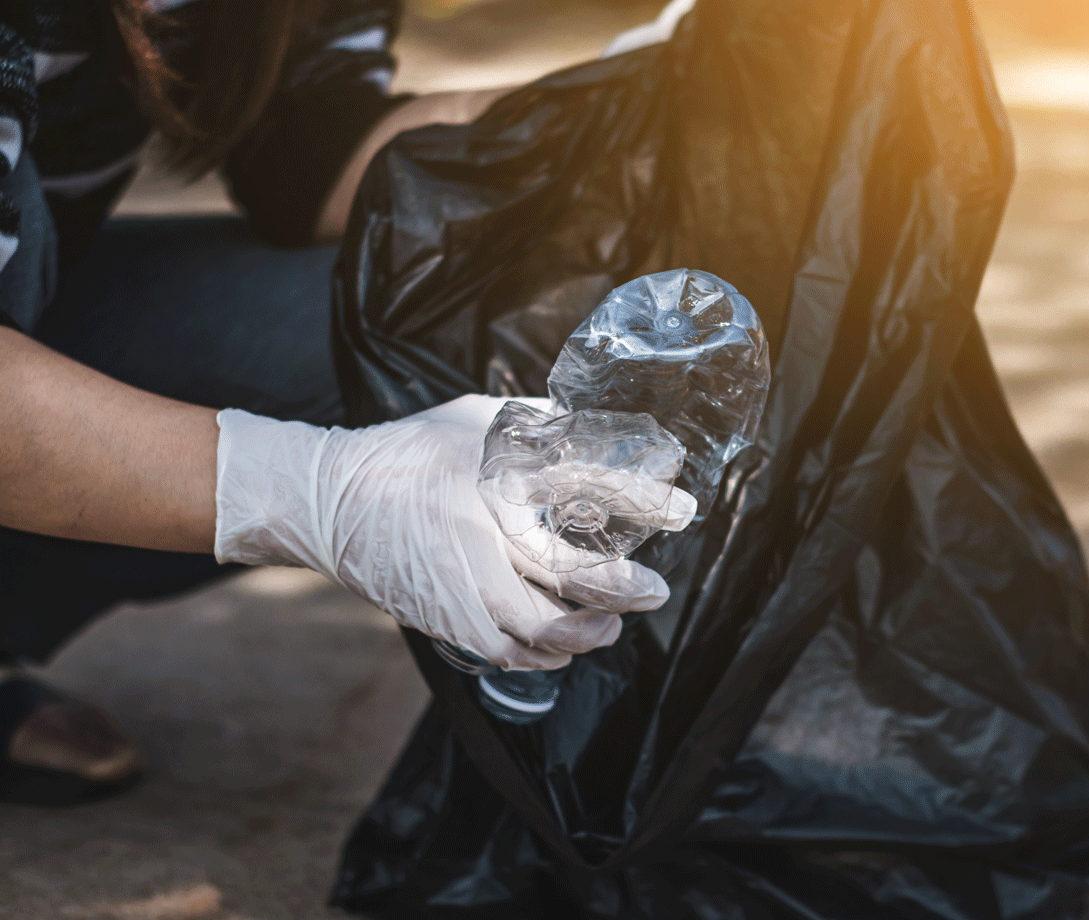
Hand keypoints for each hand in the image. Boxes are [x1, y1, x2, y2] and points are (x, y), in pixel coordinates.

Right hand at [213, 395, 693, 669]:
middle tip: (653, 592)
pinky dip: (540, 654)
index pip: (584, 484)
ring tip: (609, 628)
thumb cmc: (411, 451)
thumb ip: (535, 428)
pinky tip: (562, 645)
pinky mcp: (439, 613)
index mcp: (491, 471)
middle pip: (566, 572)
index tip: (681, 510)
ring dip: (583, 633)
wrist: (329, 499)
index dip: (640, 500)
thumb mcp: (476, 420)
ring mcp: (456, 578)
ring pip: (535, 629)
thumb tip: (598, 435)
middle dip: (620, 590)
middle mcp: (478, 528)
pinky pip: (500, 650)